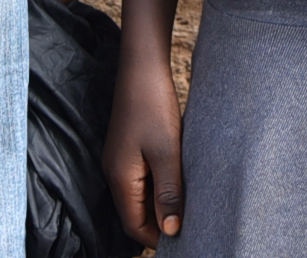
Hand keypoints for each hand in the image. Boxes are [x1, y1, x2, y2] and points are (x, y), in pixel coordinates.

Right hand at [105, 47, 185, 247]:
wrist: (143, 66)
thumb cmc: (153, 106)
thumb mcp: (166, 152)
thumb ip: (169, 193)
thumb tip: (171, 231)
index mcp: (120, 178)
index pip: (134, 225)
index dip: (157, 239)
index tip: (185, 241)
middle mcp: (116, 172)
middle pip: (136, 213)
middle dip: (160, 224)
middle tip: (191, 226)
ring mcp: (122, 160)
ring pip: (141, 196)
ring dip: (162, 204)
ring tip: (189, 206)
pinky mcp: (130, 148)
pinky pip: (143, 179)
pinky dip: (160, 186)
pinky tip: (180, 181)